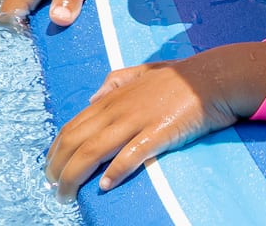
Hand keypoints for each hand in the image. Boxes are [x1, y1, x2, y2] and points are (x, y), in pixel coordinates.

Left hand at [45, 43, 265, 200]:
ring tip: (67, 195)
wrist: (214, 77)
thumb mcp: (143, 70)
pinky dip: (115, 172)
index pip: (73, 126)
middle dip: (58, 168)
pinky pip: (130, 155)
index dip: (56, 150)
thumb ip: (117, 80)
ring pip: (93, 151)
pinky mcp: (158, 133)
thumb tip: (94, 97)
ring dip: (75, 176)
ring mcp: (138, 120)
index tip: (51, 170)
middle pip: (76, 141)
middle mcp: (120, 108)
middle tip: (54, 189)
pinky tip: (106, 186)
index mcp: (114, 96)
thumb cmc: (181, 76)